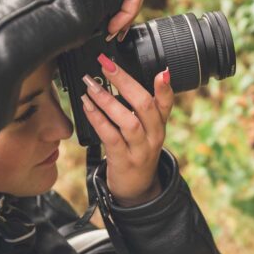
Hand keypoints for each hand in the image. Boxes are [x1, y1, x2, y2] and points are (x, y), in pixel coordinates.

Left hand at [81, 54, 173, 206]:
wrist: (136, 188)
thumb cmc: (137, 151)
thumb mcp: (146, 130)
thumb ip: (140, 107)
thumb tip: (123, 78)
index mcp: (159, 124)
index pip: (167, 102)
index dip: (164, 87)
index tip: (160, 70)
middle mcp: (154, 135)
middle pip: (144, 105)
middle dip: (125, 82)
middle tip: (107, 65)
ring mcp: (140, 150)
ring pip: (128, 121)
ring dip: (107, 101)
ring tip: (90, 86)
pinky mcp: (124, 160)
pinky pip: (110, 137)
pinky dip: (98, 120)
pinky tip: (87, 106)